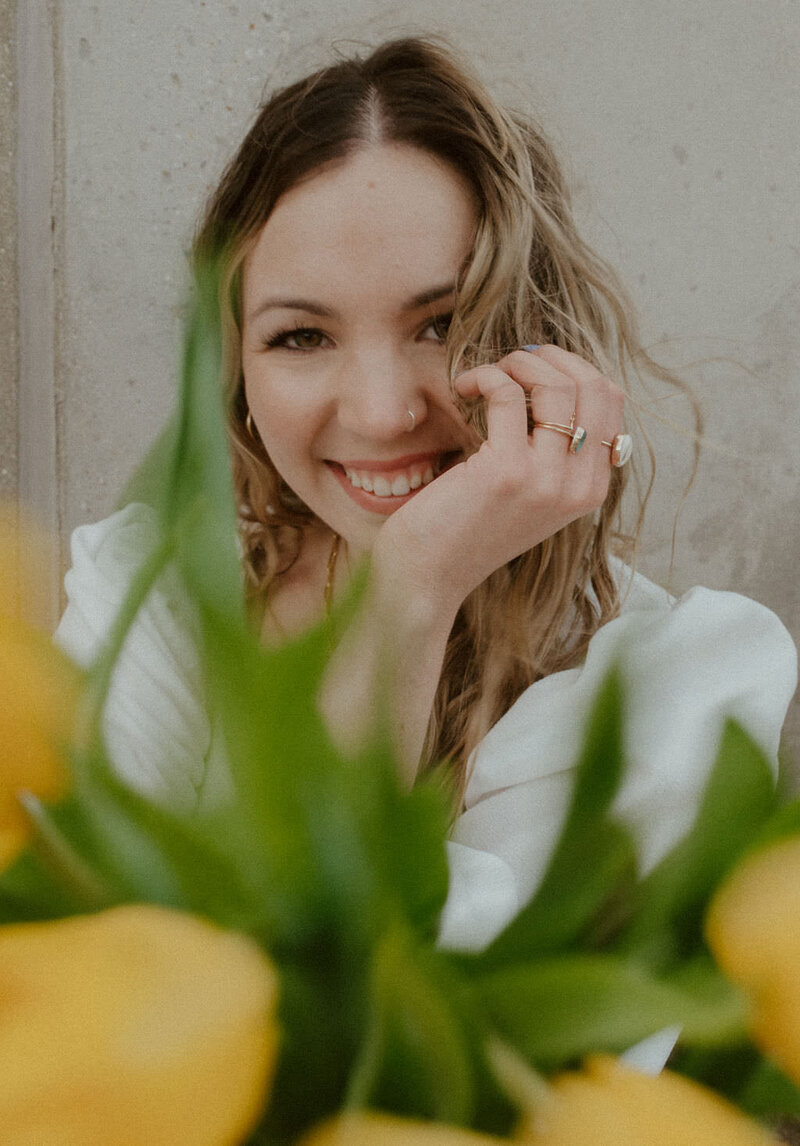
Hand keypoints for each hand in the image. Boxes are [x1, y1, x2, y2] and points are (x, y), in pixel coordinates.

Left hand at [373, 345, 624, 613]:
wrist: (428, 577)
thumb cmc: (469, 530)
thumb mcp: (531, 496)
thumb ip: (556, 455)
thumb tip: (561, 381)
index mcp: (591, 490)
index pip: (610, 401)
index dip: (573, 367)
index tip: (535, 365)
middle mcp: (579, 487)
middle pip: (593, 386)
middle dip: (550, 358)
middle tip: (512, 362)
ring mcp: (546, 480)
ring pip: (555, 386)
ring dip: (516, 363)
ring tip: (486, 376)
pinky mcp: (506, 472)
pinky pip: (507, 394)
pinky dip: (484, 376)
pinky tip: (464, 387)